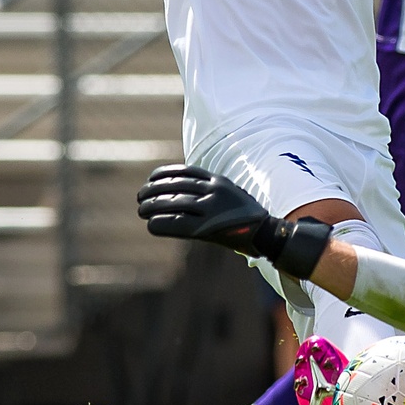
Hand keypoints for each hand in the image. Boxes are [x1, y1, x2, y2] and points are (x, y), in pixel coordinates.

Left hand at [137, 164, 330, 277]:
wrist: (264, 233)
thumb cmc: (245, 215)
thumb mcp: (229, 192)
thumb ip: (209, 188)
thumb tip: (182, 189)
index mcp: (217, 180)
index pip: (183, 171)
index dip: (163, 174)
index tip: (150, 179)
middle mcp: (213, 191)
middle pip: (174, 186)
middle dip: (152, 190)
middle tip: (140, 197)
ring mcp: (211, 209)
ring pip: (172, 203)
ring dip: (152, 207)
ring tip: (141, 210)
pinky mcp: (207, 228)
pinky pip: (177, 223)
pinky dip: (160, 223)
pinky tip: (151, 225)